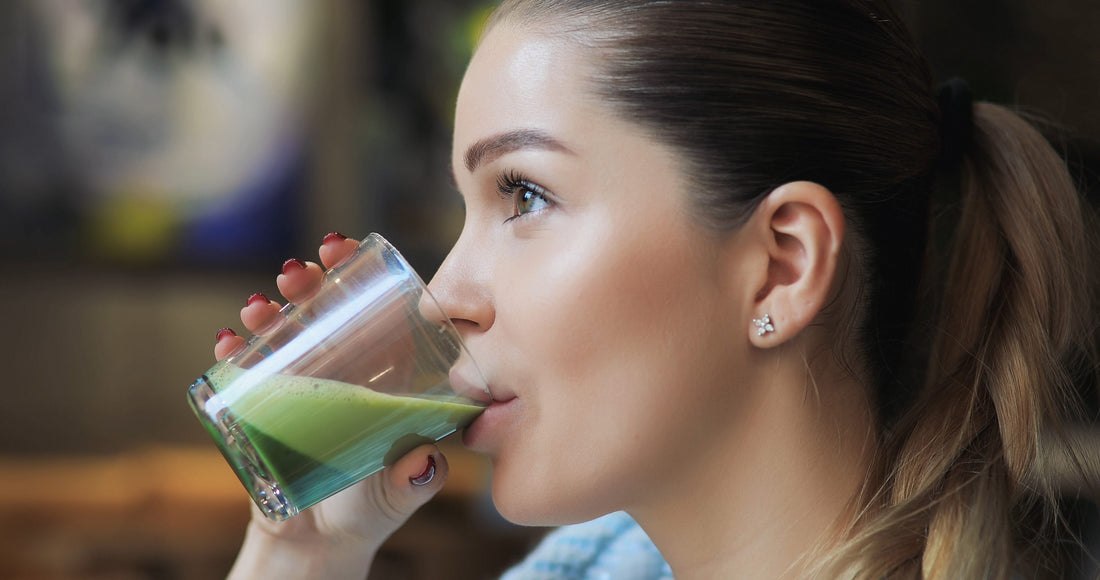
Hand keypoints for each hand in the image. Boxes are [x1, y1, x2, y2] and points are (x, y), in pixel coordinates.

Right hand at [216, 233, 449, 578]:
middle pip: (321, 313)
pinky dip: (233, 355)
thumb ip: (416, 479)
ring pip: (281, 335)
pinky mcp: (262, 411)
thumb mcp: (400, 491)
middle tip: (296, 274)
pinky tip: (227, 344)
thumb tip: (422, 462)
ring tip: (259, 308)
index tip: (339, 247)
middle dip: (305, 283)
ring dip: (267, 313)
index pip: (369, 310)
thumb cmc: (372, 506)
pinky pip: (244, 375)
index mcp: (377, 373)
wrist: (320, 542)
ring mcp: (297, 386)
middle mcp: (337, 371)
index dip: (355, 274)